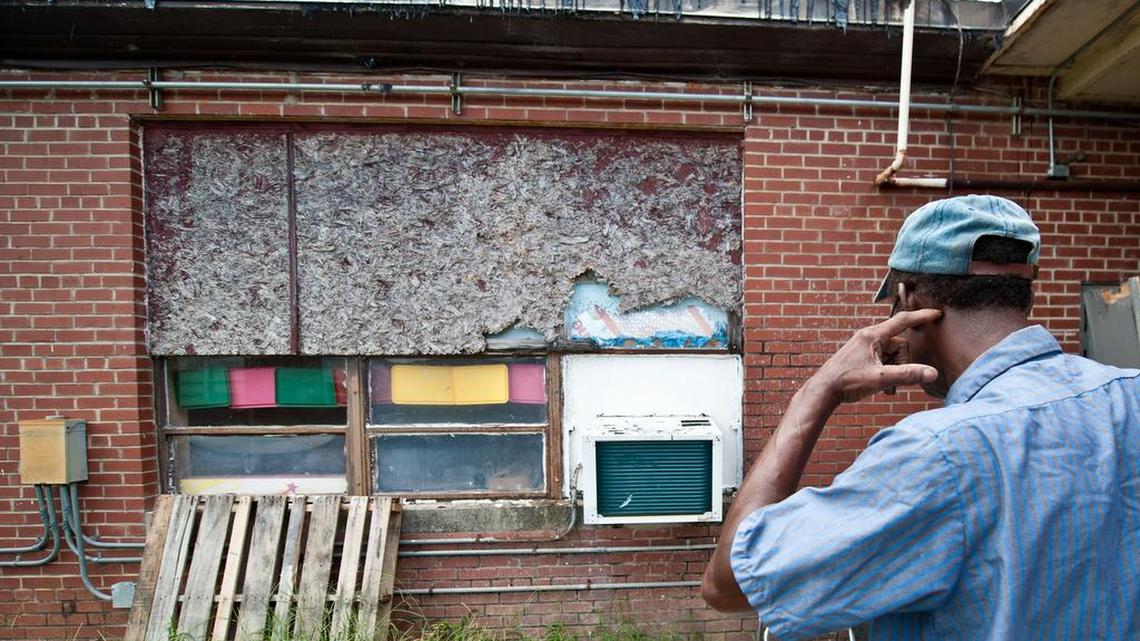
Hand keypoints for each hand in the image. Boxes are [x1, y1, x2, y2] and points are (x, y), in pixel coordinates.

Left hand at [809, 308, 941, 404]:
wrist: (823, 390)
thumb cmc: (848, 382)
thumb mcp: (880, 379)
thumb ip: (907, 375)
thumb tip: (933, 373)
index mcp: (873, 336)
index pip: (903, 321)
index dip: (921, 317)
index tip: (938, 314)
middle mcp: (868, 337)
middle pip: (900, 346)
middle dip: (901, 364)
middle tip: (890, 382)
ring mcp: (865, 346)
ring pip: (892, 355)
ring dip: (893, 371)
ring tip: (882, 386)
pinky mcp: (862, 355)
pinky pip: (883, 360)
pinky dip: (886, 373)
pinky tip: (877, 385)